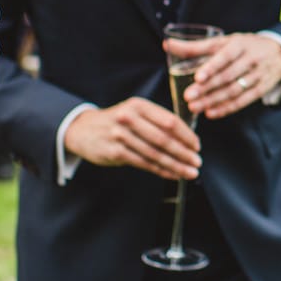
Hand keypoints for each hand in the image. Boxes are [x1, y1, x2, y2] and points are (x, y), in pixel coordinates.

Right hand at [64, 97, 200, 179]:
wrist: (82, 130)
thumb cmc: (117, 121)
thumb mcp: (135, 113)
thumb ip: (157, 122)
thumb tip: (187, 139)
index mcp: (139, 105)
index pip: (170, 121)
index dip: (186, 135)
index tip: (197, 146)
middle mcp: (129, 118)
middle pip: (164, 139)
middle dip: (184, 153)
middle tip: (197, 162)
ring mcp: (120, 135)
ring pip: (155, 154)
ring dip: (176, 165)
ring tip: (190, 172)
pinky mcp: (115, 151)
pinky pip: (144, 163)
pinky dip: (161, 170)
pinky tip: (172, 174)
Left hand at [175, 31, 280, 119]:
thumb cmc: (245, 46)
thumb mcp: (225, 41)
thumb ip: (197, 46)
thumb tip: (167, 45)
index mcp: (240, 45)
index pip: (225, 57)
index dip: (212, 67)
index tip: (197, 77)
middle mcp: (251, 60)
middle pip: (228, 76)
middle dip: (207, 88)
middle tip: (188, 97)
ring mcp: (258, 76)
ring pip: (234, 91)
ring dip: (214, 100)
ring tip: (195, 107)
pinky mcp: (262, 89)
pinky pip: (243, 101)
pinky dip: (226, 108)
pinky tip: (211, 113)